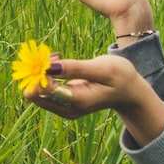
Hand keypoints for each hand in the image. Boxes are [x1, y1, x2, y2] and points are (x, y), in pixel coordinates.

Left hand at [25, 53, 163, 143]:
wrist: (129, 92)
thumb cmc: (119, 76)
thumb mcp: (101, 68)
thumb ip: (75, 68)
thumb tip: (49, 66)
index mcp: (76, 101)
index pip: (43, 89)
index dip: (40, 71)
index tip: (51, 56)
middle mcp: (67, 109)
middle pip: (34, 94)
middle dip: (37, 71)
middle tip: (53, 55)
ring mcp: (64, 108)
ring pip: (36, 92)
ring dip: (41, 72)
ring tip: (57, 56)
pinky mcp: (63, 104)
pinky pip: (44, 90)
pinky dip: (46, 75)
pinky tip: (58, 62)